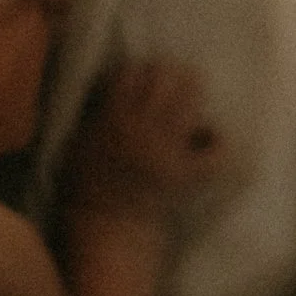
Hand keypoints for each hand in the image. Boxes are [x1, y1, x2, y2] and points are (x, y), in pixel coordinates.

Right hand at [68, 60, 223, 214]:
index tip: (140, 77)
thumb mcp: (78, 141)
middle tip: (171, 77)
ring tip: (191, 96)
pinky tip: (210, 138)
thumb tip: (111, 82)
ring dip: (193, 95)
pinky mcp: (186, 175)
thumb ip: (95, 111)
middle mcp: (142, 131)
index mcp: (113, 120)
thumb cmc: (86, 184)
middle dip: (170, 73)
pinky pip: (215, 152)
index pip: (131, 73)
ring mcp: (167, 152)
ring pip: (192, 104)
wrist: (107, 226)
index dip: (138, 70)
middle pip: (166, 80)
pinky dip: (217, 142)